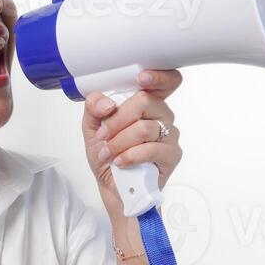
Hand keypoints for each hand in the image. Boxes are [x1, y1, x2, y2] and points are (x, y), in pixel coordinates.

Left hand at [80, 69, 183, 212]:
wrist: (113, 188)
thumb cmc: (108, 157)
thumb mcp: (93, 128)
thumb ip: (94, 107)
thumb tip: (107, 103)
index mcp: (146, 103)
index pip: (164, 81)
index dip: (158, 76)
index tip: (141, 78)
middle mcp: (161, 115)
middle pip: (145, 101)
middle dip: (117, 120)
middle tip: (105, 135)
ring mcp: (169, 135)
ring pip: (145, 127)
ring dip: (119, 142)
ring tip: (108, 153)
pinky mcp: (172, 155)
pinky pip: (152, 149)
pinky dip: (130, 156)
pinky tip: (121, 162)